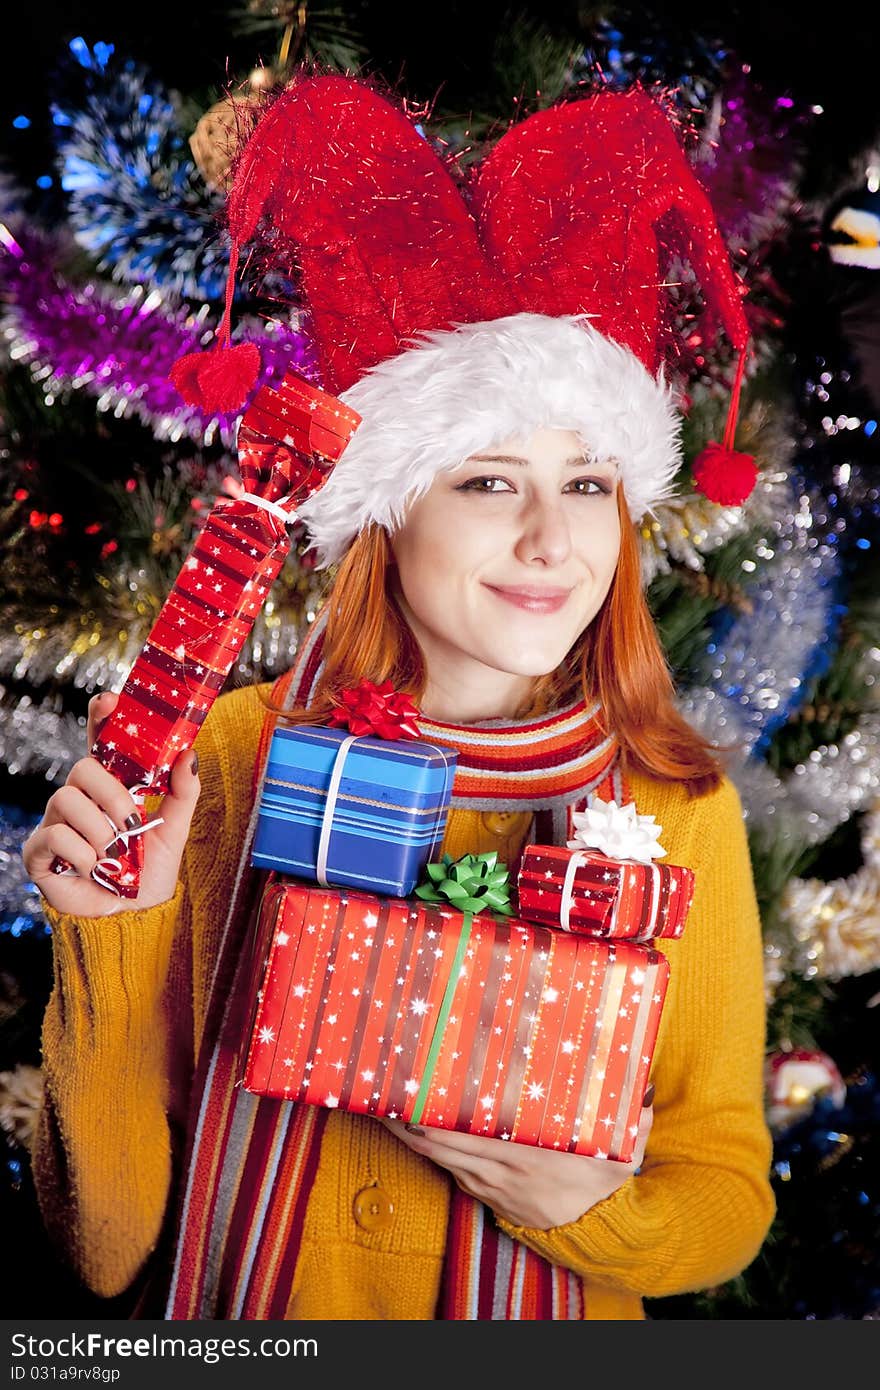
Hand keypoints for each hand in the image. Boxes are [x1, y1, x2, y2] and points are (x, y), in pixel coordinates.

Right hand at [22, 692, 200, 916]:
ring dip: (99, 829)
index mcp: (110, 787)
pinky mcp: (41, 852)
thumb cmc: (149, 871)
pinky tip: (94, 869)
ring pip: (65, 799)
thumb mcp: (175, 828)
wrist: (134, 917)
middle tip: (131, 821)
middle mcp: (81, 800)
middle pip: (81, 768)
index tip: (110, 701)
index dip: (100, 716)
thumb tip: (189, 754)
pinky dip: (82, 854)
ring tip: (114, 853)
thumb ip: (183, 791)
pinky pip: (54, 835)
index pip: (99, 741)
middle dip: (110, 794)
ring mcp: (58, 823)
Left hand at [380, 1102, 652, 1228]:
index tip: (416, 1086)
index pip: (467, 1130)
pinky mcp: (482, 1189)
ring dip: (404, 1129)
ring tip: (378, 1101)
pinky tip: (406, 1127)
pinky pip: (444, 1164)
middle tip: (379, 1085)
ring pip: (434, 1152)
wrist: (591, 1234)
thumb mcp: (622, 1151)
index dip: (436, 1111)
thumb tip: (641, 1086)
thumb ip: (630, 1117)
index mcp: (525, 1154)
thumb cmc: (602, 1182)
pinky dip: (422, 1145)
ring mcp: (486, 1181)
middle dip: (403, 1115)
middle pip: (436, 1140)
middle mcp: (498, 1167)